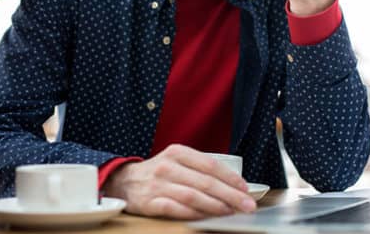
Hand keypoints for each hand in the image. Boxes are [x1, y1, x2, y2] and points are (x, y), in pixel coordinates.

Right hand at [102, 144, 256, 219]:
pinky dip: (194, 214)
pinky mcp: (149, 202)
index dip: (231, 178)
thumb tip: (231, 185)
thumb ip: (199, 168)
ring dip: (215, 206)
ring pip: (193, 196)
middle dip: (230, 195)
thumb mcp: (176, 161)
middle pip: (205, 182)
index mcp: (178, 152)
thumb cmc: (157, 173)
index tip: (246, 189)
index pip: (210, 165)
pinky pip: (176, 209)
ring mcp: (158, 184)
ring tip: (230, 212)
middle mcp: (168, 166)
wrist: (122, 181)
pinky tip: (207, 218)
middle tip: (247, 205)